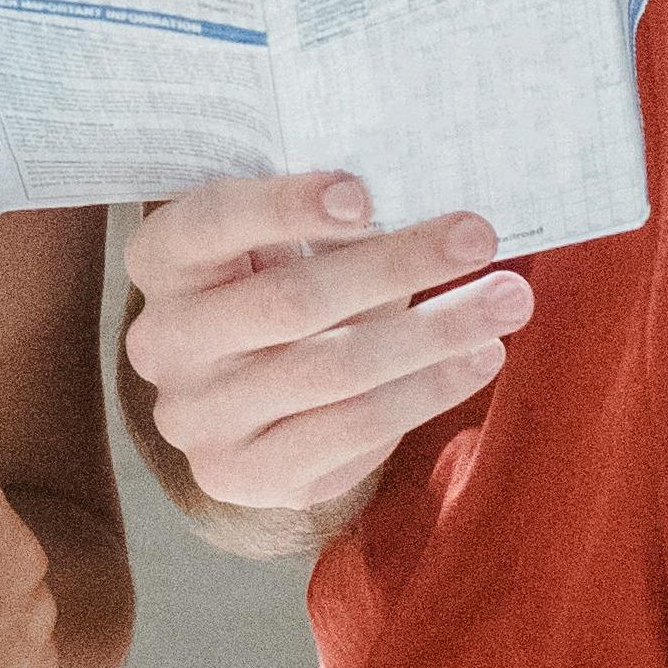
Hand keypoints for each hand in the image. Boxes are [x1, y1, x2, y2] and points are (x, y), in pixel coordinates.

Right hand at [123, 173, 525, 516]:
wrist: (240, 395)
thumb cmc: (273, 282)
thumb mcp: (276, 240)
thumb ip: (327, 222)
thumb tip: (425, 202)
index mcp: (160, 262)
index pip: (213, 223)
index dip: (285, 207)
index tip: (366, 192)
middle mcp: (161, 342)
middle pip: (288, 301)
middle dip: (394, 265)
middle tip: (478, 236)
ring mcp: (197, 417)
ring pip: (332, 371)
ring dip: (433, 333)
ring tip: (506, 300)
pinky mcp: (246, 475)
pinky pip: (353, 432)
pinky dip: (427, 391)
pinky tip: (480, 357)